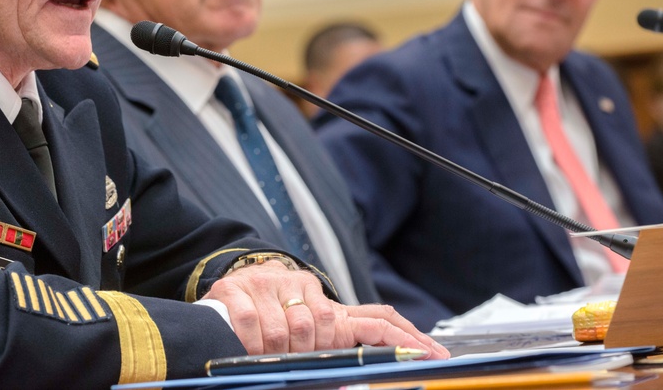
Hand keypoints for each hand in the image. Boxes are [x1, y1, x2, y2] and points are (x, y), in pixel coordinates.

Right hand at [203, 260, 448, 358]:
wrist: (229, 285)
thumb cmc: (275, 320)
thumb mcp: (312, 334)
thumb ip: (340, 350)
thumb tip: (360, 378)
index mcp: (331, 305)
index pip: (378, 318)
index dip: (406, 338)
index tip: (433, 357)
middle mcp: (303, 287)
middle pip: (322, 328)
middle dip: (309, 354)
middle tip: (295, 358)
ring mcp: (271, 284)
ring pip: (288, 329)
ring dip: (278, 352)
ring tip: (269, 354)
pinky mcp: (239, 288)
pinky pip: (252, 324)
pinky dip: (252, 344)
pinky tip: (250, 346)